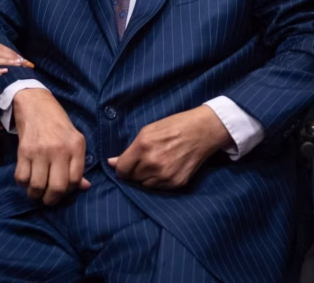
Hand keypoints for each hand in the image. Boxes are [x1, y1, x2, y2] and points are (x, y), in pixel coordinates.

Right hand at [13, 88, 90, 204]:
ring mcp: (41, 150)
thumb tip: (85, 187)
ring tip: (36, 192)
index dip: (69, 190)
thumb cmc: (58, 124)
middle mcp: (60, 149)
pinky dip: (23, 183)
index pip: (75, 180)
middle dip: (51, 199)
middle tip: (48, 199)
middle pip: (57, 187)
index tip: (63, 190)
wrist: (36, 104)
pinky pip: (22, 177)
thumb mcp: (74, 140)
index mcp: (76, 146)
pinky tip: (27, 178)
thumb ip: (79, 164)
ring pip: (38, 185)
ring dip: (35, 194)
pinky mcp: (24, 150)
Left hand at [108, 106, 230, 189]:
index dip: (121, 168)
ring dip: (146, 177)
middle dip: (134, 171)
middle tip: (144, 161)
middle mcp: (153, 163)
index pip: (121, 169)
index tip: (125, 165)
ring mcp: (165, 175)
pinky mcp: (176, 183)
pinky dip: (158, 181)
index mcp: (143, 146)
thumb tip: (111, 163)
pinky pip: (158, 188)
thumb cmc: (174, 126)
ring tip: (156, 164)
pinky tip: (166, 168)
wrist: (202, 131)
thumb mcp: (148, 131)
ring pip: (144, 185)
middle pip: (132, 178)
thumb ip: (129, 149)